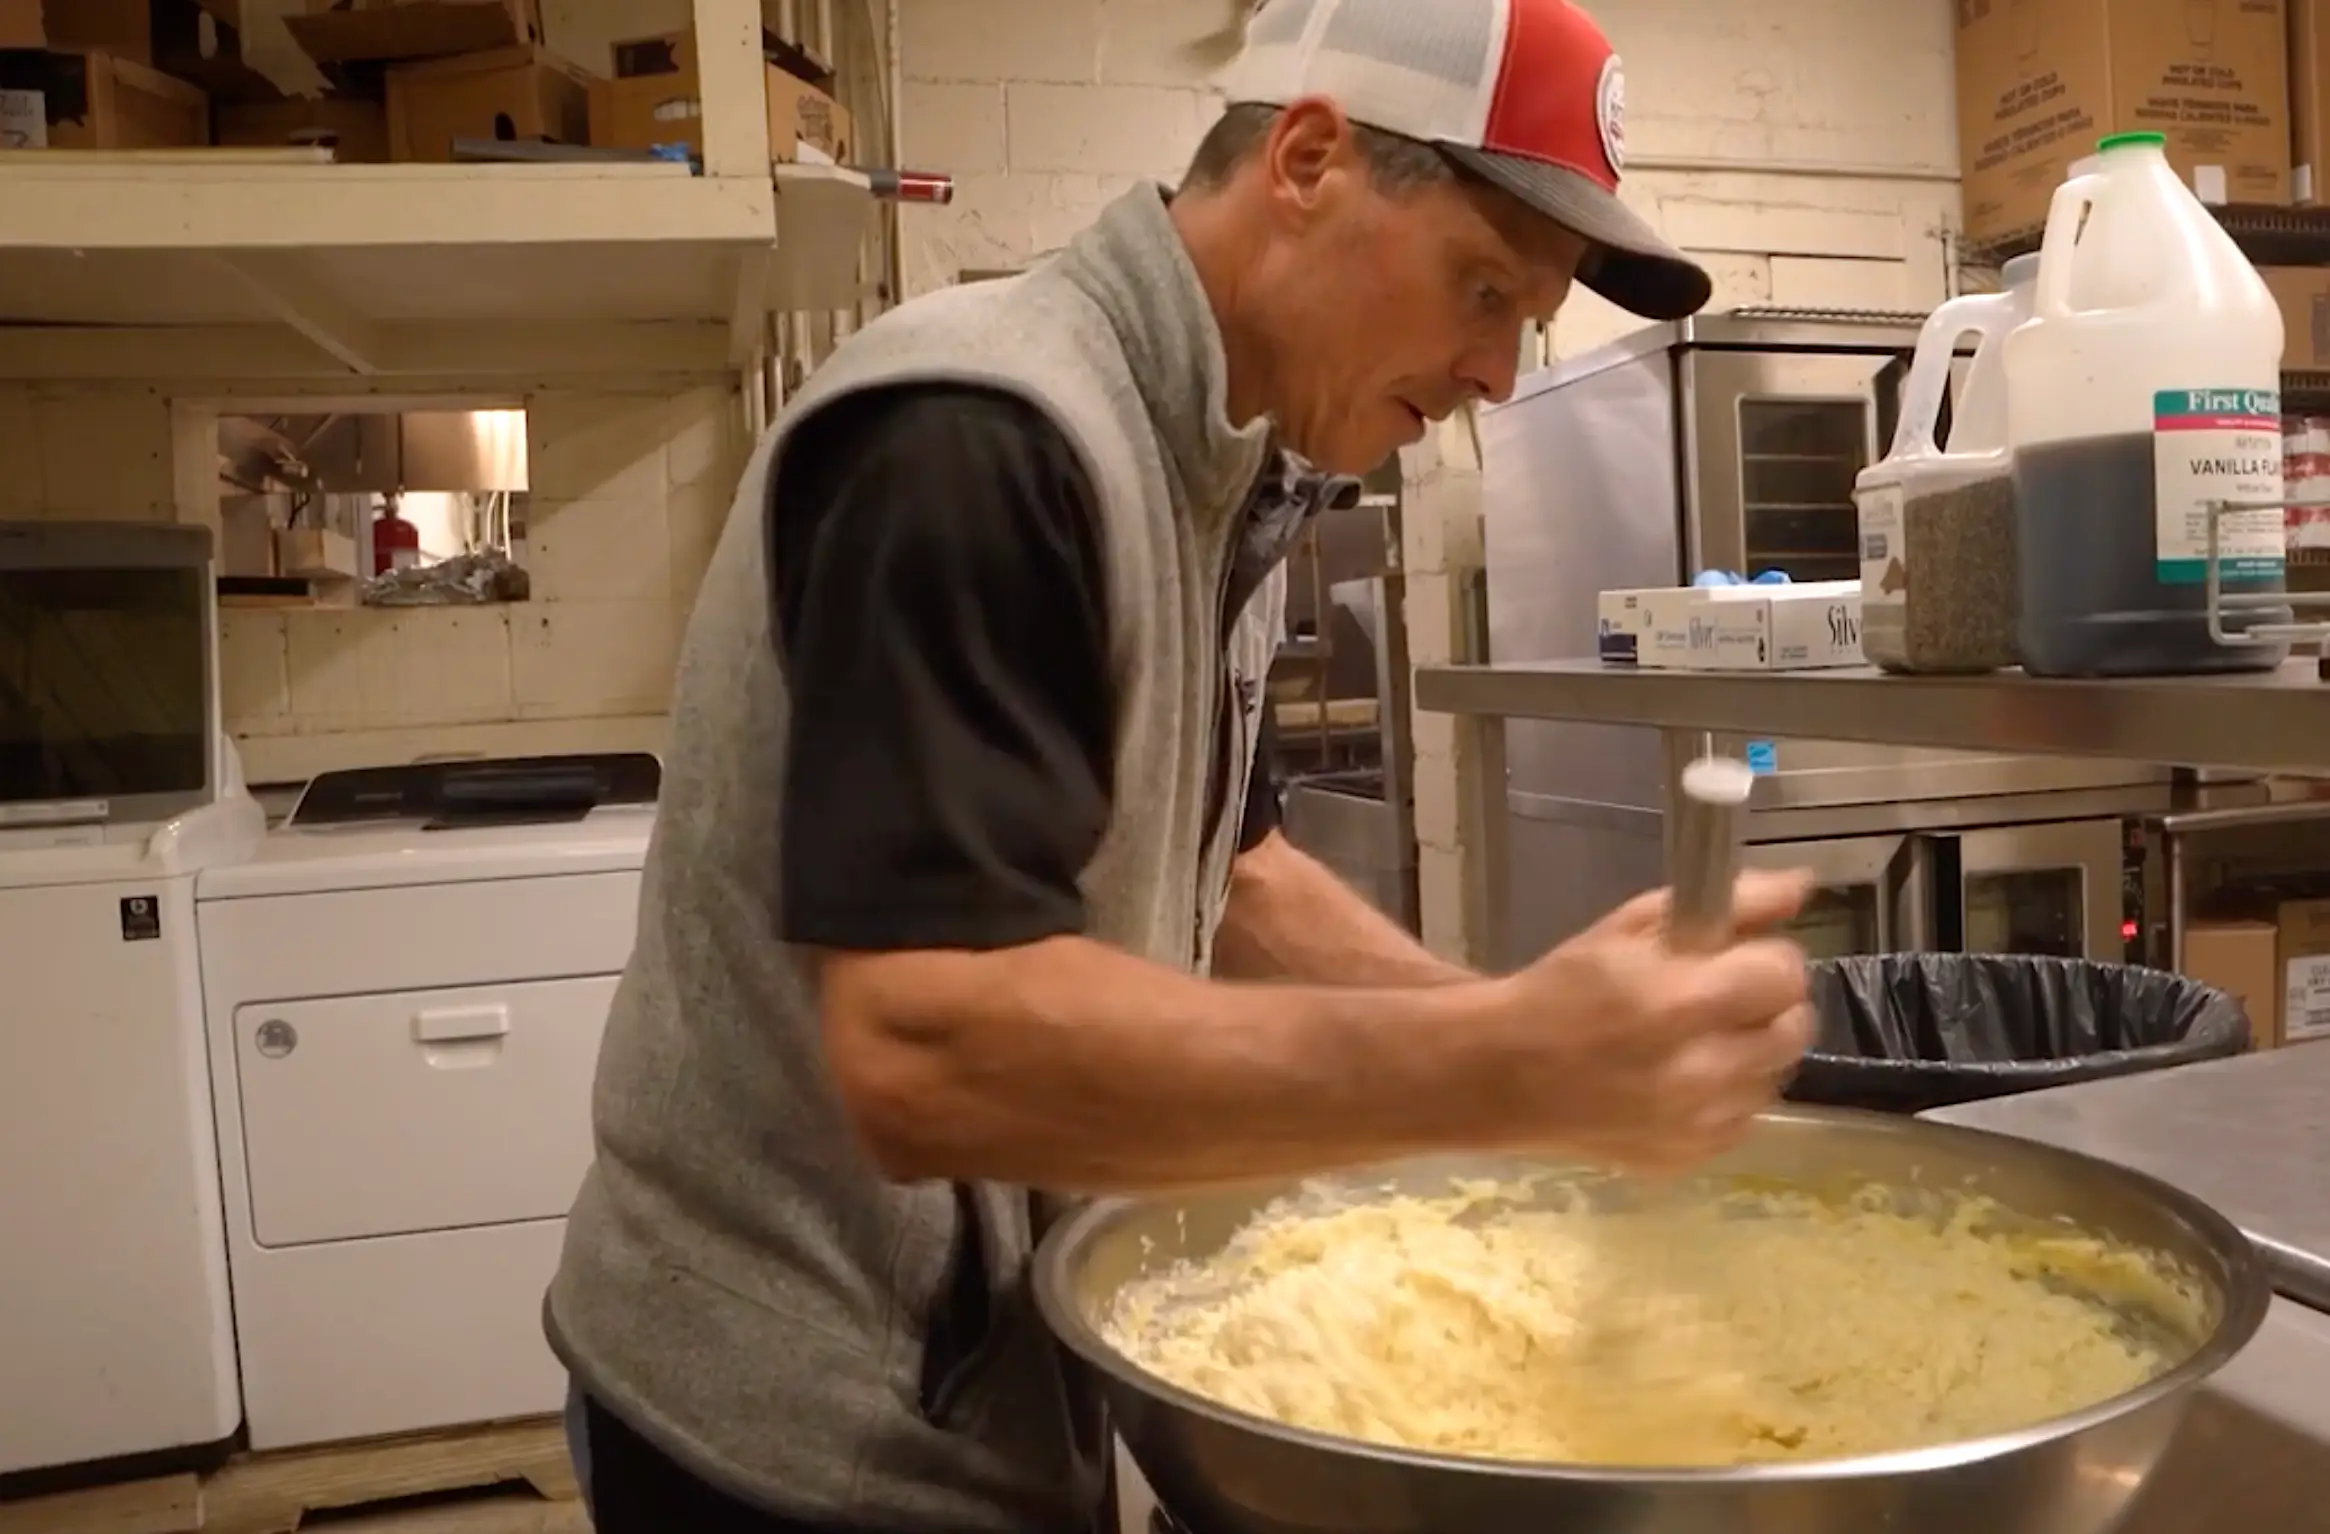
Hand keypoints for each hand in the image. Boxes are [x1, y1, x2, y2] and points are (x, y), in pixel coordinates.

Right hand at [1476, 869, 1816, 1173]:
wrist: (1503, 1075)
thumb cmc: (1564, 989)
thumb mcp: (1632, 926)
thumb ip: (1725, 905)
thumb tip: (1800, 887)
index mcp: (1682, 1004)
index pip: (1785, 975)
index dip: (1766, 958)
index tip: (1736, 956)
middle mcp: (1701, 1073)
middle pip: (1794, 1029)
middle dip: (1768, 1004)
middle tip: (1724, 996)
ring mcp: (1699, 1125)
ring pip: (1775, 1076)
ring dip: (1751, 1051)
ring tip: (1700, 1038)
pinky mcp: (1691, 1158)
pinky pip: (1745, 1117)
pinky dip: (1727, 1094)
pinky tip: (1684, 1078)